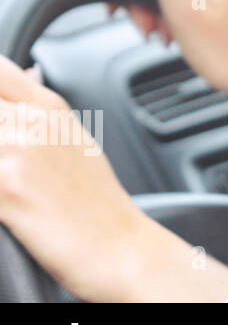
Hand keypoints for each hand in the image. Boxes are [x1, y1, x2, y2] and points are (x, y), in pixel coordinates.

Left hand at [0, 57, 227, 300]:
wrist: (120, 249)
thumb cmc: (97, 203)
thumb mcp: (74, 139)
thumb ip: (38, 108)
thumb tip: (23, 75)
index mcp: (48, 106)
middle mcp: (31, 122)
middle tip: (5, 157)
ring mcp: (17, 154)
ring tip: (6, 178)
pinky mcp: (5, 191)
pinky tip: (5, 201)